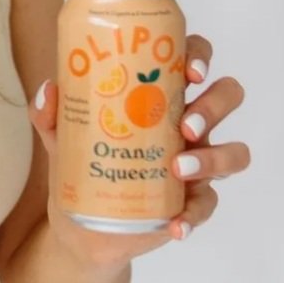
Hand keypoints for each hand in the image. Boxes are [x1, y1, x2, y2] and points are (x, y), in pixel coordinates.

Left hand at [30, 30, 251, 268]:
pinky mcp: (192, 201)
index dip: (201, 57)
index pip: (194, 60)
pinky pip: (209, 205)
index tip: (190, 71)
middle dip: (214, 106)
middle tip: (185, 125)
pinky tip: (175, 226)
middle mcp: (186, 124)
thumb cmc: (80, 163)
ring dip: (214, 158)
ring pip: (234, 152)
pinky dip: (194, 216)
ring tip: (179, 169)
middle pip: (226, 97)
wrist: (79, 224)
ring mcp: (196, 163)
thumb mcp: (60, 136)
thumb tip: (49, 90)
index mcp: (161, 95)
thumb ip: (50, 113)